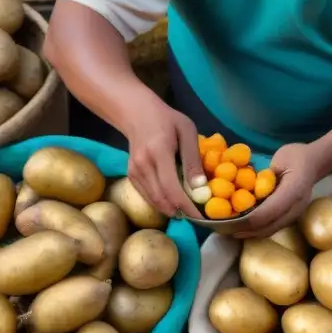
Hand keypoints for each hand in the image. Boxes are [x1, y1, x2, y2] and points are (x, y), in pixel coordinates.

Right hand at [125, 96, 205, 219]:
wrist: (138, 114)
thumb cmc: (168, 120)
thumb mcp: (187, 132)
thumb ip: (192, 160)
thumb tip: (200, 188)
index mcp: (158, 151)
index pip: (171, 186)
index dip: (186, 205)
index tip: (200, 217)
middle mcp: (143, 164)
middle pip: (161, 197)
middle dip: (180, 211)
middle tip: (197, 218)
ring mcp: (134, 171)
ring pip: (153, 200)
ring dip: (171, 209)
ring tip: (188, 212)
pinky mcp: (131, 175)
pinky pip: (146, 195)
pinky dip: (161, 203)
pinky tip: (173, 203)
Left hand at [234, 143, 320, 238]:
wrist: (315, 162)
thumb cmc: (296, 156)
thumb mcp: (280, 158)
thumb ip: (265, 174)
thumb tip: (245, 188)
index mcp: (294, 191)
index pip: (268, 211)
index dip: (249, 219)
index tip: (231, 220)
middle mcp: (296, 206)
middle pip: (269, 226)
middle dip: (247, 230)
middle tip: (227, 230)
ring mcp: (296, 213)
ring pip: (272, 229)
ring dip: (252, 233)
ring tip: (234, 231)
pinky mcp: (292, 215)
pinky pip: (275, 226)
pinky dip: (259, 229)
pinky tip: (247, 227)